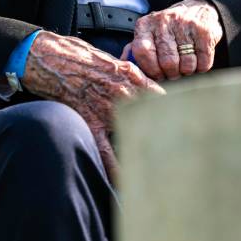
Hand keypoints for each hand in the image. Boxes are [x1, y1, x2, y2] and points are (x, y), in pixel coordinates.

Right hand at [22, 31, 164, 175]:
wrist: (57, 60)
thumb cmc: (87, 60)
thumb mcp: (120, 63)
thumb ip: (139, 80)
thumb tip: (155, 92)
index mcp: (134, 79)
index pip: (164, 98)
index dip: (175, 112)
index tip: (183, 123)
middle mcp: (124, 95)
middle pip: (154, 121)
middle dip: (166, 136)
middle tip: (178, 152)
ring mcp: (107, 111)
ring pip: (133, 137)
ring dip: (145, 152)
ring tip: (159, 169)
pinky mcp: (90, 123)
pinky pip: (105, 151)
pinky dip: (114, 167)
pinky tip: (124, 180)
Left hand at [123, 0, 222, 80]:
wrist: (197, 9)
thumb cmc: (169, 29)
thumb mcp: (149, 34)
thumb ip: (135, 50)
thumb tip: (125, 67)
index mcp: (146, 25)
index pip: (143, 52)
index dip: (151, 70)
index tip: (157, 75)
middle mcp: (164, 21)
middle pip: (168, 62)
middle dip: (172, 74)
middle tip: (174, 73)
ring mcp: (185, 24)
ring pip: (187, 64)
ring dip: (187, 71)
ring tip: (185, 66)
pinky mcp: (204, 31)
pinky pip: (203, 61)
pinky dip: (201, 67)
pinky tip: (198, 61)